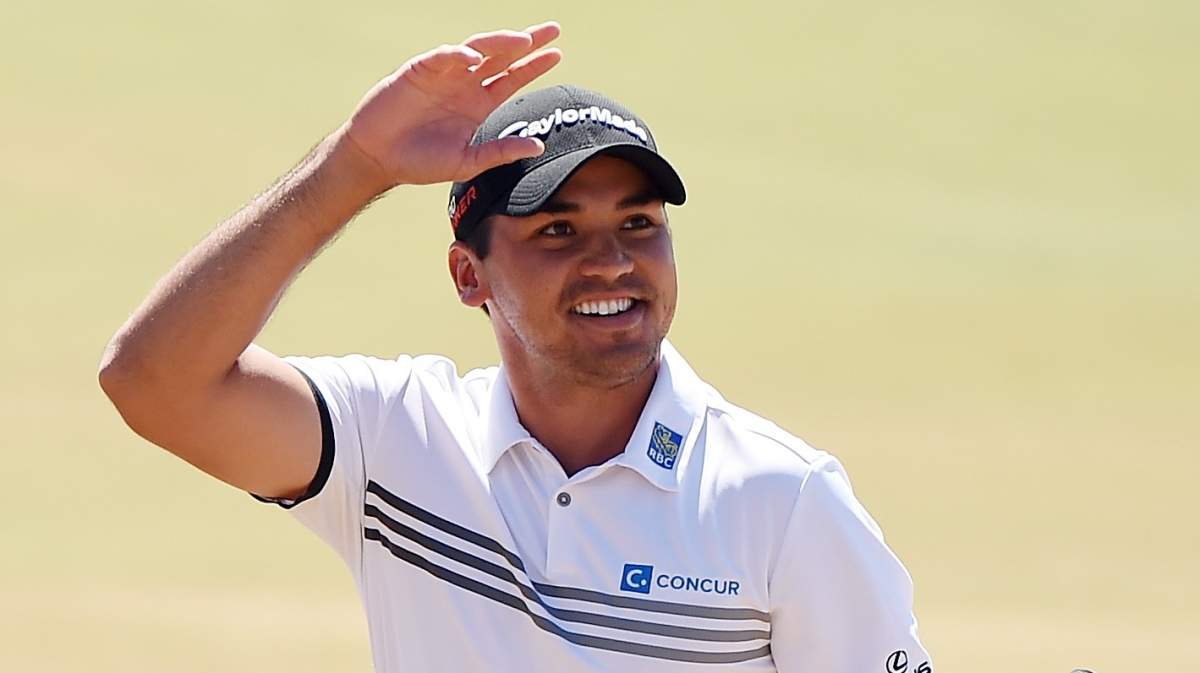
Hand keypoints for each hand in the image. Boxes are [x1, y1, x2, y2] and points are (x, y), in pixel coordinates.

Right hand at [340, 22, 561, 187]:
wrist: (377, 158)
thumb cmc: (420, 162)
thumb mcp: (467, 162)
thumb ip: (501, 151)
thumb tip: (538, 146)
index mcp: (478, 104)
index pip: (512, 79)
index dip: (534, 66)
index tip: (557, 54)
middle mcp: (464, 85)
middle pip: (502, 56)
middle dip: (527, 41)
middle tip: (553, 29)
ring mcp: (443, 75)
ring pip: (477, 49)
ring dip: (500, 42)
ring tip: (523, 39)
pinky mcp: (419, 71)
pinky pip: (442, 57)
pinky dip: (459, 55)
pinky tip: (476, 58)